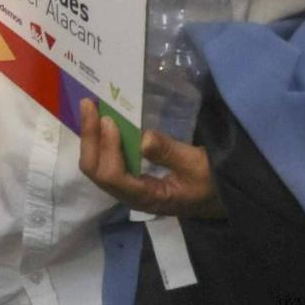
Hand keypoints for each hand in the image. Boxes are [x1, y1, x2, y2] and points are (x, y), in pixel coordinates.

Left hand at [77, 100, 224, 218]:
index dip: (108, 148)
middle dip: (90, 138)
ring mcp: (125, 189)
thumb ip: (170, 153)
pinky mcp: (127, 179)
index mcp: (145, 197)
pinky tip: (99, 122)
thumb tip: (143, 138)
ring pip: (95, 167)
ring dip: (90, 138)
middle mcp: (129, 195)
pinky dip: (98, 141)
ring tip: (89, 109)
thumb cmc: (210, 183)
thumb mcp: (197, 165)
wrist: (216, 198)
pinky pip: (103, 162)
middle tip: (89, 106)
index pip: (113, 176)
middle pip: (96, 171)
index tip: (109, 121)